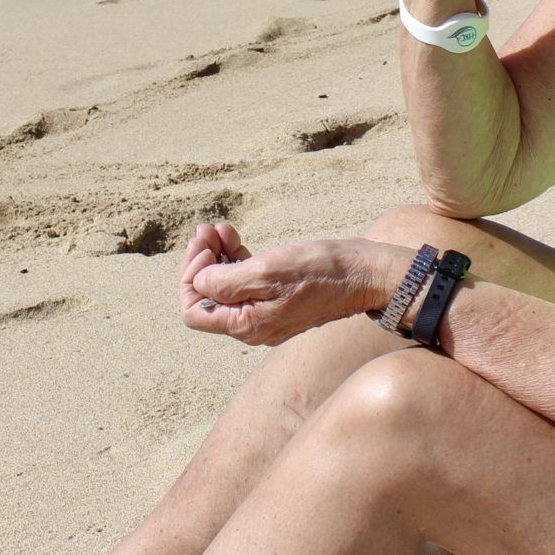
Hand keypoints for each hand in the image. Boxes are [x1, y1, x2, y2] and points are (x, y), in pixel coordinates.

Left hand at [179, 225, 387, 345]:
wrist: (364, 273)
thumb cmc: (319, 271)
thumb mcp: (266, 272)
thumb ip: (225, 282)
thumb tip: (199, 284)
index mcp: (246, 326)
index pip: (194, 311)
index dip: (190, 278)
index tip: (204, 249)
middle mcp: (253, 326)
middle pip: (208, 296)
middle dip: (202, 261)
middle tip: (207, 230)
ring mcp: (265, 312)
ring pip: (225, 285)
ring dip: (216, 255)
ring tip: (220, 228)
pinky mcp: (278, 296)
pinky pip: (245, 281)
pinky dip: (235, 258)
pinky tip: (235, 238)